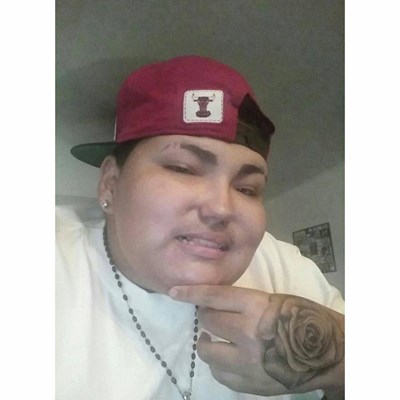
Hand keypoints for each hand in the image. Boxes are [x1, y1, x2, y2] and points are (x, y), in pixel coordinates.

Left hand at [169, 285, 343, 397]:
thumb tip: (215, 305)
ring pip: (209, 353)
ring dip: (208, 343)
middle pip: (209, 323)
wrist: (330, 352)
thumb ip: (244, 303)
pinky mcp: (252, 384)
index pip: (215, 297)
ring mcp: (249, 362)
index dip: (192, 293)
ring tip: (214, 341)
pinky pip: (221, 375)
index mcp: (257, 307)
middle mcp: (249, 333)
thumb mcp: (274, 300)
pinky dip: (220, 365)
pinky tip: (228, 359)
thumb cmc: (304, 318)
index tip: (174, 291)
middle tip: (213, 317)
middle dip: (207, 317)